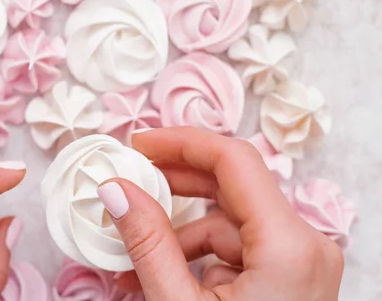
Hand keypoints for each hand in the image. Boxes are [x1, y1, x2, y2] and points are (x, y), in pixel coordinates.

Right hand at [97, 127, 343, 300]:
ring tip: (132, 252)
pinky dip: (196, 255)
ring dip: (179, 231)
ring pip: (229, 221)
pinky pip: (236, 249)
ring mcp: (300, 262)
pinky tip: (161, 273)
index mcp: (288, 246)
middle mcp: (304, 245)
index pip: (233, 161)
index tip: (137, 144)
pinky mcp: (288, 277)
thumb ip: (146, 242)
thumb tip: (114, 189)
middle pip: (232, 185)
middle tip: (130, 179)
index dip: (180, 143)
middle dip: (175, 184)